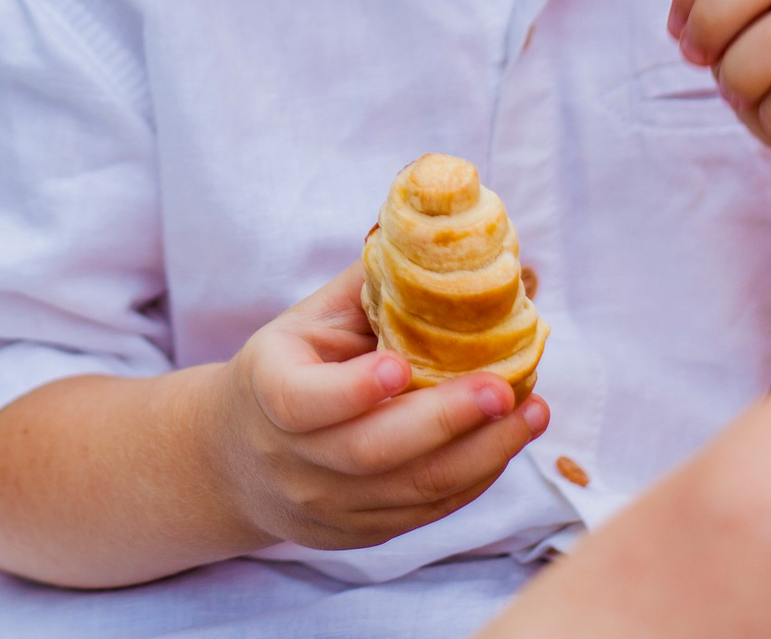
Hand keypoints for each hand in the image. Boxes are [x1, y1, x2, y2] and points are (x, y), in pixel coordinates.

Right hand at [208, 262, 547, 551]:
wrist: (238, 461)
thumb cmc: (286, 370)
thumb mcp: (305, 323)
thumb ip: (367, 287)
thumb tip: (439, 238)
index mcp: (269, 394)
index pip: (302, 403)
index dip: (353, 390)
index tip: (402, 365)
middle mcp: (295, 460)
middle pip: (372, 452)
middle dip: (445, 421)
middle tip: (502, 387)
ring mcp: (328, 505)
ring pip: (412, 489)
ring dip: (482, 452)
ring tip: (531, 412)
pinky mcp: (362, 532)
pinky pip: (428, 511)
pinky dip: (476, 475)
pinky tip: (509, 439)